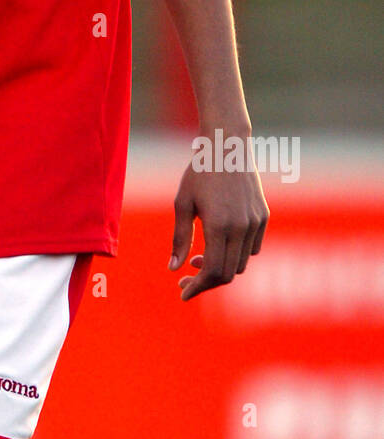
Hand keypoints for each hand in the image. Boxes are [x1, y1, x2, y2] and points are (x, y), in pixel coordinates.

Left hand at [168, 140, 268, 299]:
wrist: (228, 145)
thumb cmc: (199, 171)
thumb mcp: (183, 203)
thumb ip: (180, 238)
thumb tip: (174, 269)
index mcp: (219, 225)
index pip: (212, 271)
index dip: (198, 287)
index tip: (183, 293)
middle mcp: (241, 227)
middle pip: (228, 273)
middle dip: (206, 282)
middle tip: (186, 279)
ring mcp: (255, 223)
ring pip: (241, 263)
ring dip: (221, 269)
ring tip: (198, 259)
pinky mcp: (263, 216)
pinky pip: (252, 249)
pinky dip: (236, 256)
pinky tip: (219, 246)